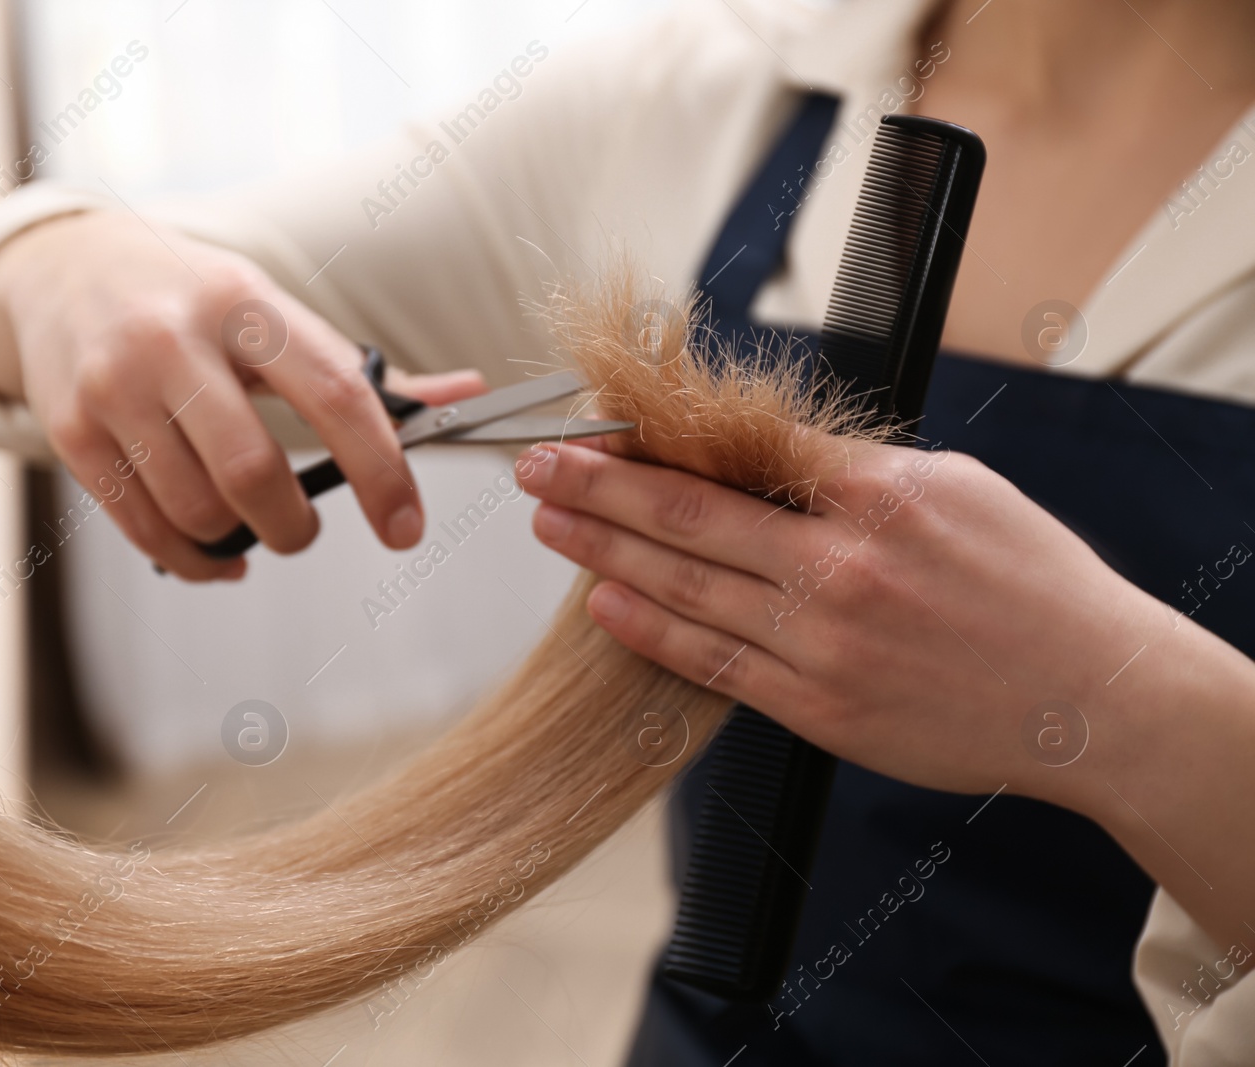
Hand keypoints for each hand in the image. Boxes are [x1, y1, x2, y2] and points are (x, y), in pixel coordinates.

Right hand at [0, 211, 484, 579]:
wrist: (63, 268)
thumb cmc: (191, 299)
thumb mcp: (271, 310)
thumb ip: (363, 369)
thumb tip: (466, 396)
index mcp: (245, 303)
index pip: (335, 394)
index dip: (381, 472)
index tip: (405, 528)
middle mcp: (173, 338)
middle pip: (254, 471)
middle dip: (296, 525)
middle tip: (306, 532)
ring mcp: (114, 385)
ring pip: (196, 508)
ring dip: (241, 540)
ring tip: (252, 529)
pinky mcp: (70, 429)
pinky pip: (143, 527)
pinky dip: (193, 559)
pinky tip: (214, 552)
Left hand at [513, 438, 1175, 805]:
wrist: (1091, 699)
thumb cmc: (1032, 585)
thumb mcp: (957, 489)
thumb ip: (852, 470)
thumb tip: (762, 450)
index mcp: (877, 495)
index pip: (739, 451)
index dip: (658, 436)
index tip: (602, 421)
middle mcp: (840, 565)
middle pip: (689, 514)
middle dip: (600, 483)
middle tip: (538, 463)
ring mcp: (824, 640)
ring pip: (685, 586)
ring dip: (604, 549)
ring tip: (549, 520)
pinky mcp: (819, 706)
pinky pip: (713, 662)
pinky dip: (649, 630)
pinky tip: (602, 602)